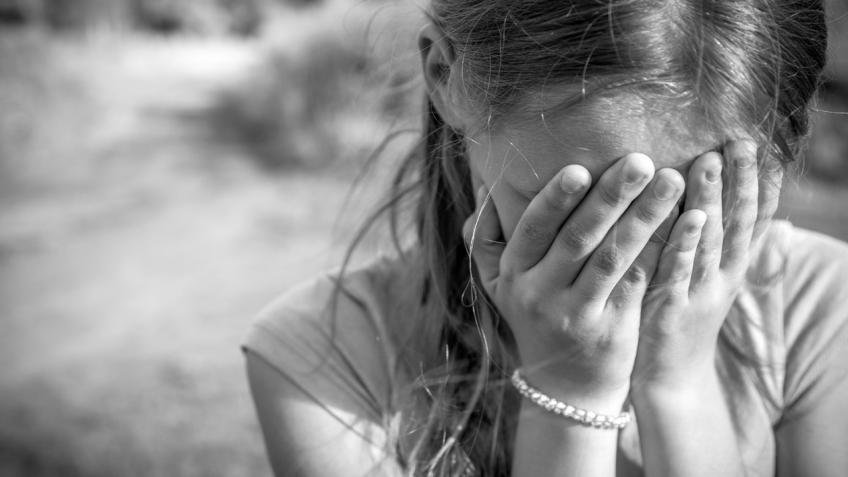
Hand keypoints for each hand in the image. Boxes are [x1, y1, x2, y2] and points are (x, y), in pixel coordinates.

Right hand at [463, 153, 684, 409]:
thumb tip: (484, 189)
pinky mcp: (611, 328)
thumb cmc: (535, 317)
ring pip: (612, 258)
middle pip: (577, 239)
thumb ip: (487, 239)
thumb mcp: (499, 284)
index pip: (533, 229)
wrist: (563, 385)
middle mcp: (540, 293)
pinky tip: (683, 222)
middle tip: (640, 161)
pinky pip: (637, 281)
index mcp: (513, 273)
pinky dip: (660, 250)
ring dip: (644, 216)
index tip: (580, 168)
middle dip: (610, 197)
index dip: (555, 200)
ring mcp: (576, 313)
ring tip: (672, 180)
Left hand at [631, 140, 778, 390]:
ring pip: (711, 240)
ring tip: (711, 161)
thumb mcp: (706, 278)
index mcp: (730, 265)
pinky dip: (687, 243)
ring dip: (713, 199)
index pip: (752, 218)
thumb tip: (739, 210)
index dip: (758, 183)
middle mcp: (722, 275)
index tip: (759, 146)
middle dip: (739, 180)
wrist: (669, 378)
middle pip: (737, 221)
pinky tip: (690, 217)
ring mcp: (700, 291)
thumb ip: (718, 243)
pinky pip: (680, 271)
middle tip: (739, 141)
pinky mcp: (673, 308)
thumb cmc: (682, 318)